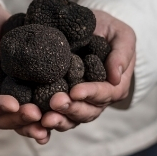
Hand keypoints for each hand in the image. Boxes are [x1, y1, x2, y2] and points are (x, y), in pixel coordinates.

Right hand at [0, 0, 50, 143]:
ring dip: (32, 125)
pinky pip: (30, 110)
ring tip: (49, 122)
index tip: (13, 103)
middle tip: (36, 114)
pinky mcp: (23, 94)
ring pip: (16, 120)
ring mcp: (5, 97)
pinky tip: (58, 120)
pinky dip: (42, 119)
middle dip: (17, 119)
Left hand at [40, 9, 135, 131]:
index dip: (90, 93)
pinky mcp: (61, 102)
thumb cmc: (107, 30)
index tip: (76, 91)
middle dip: (71, 109)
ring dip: (58, 120)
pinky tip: (35, 125)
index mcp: (114, 86)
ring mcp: (78, 104)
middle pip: (86, 111)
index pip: (104, 93)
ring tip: (43, 119)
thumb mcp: (121, 35)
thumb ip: (122, 53)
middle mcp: (97, 100)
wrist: (85, 30)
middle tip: (55, 102)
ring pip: (70, 119)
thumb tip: (116, 77)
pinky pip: (55, 117)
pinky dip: (44, 125)